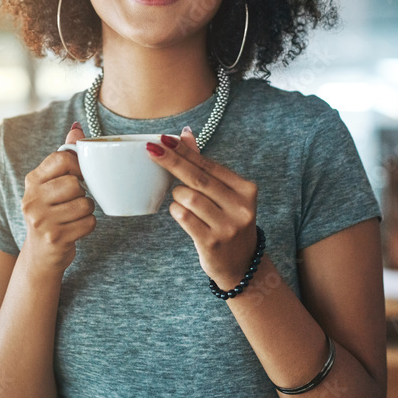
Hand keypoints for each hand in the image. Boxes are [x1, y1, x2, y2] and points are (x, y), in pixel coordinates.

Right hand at [21, 122, 95, 272]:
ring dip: (87, 210)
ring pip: (85, 204)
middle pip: (75, 183)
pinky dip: (88, 225)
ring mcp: (41, 220)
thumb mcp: (51, 184)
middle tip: (73, 201)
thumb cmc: (52, 212)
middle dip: (82, 193)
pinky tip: (76, 228)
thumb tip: (77, 128)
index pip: (62, 159)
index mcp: (32, 180)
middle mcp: (32, 199)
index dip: (78, 166)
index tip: (79, 176)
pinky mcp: (55, 238)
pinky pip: (89, 223)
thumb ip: (64, 156)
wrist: (40, 255)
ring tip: (74, 215)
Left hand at [146, 127, 258, 289]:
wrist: (241, 264)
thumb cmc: (227, 221)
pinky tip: (179, 210)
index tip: (163, 139)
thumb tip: (185, 133)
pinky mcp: (212, 242)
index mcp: (246, 189)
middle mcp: (240, 207)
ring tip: (180, 198)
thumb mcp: (224, 193)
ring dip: (177, 194)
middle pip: (198, 178)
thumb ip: (204, 164)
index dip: (185, 151)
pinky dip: (176, 210)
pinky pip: (184, 218)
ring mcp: (228, 226)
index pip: (209, 165)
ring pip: (189, 198)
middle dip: (172, 162)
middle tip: (151, 149)